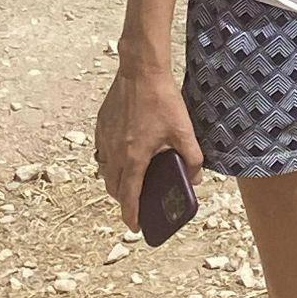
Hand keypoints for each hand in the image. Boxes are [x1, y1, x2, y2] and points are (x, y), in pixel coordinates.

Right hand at [95, 66, 204, 233]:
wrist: (140, 70)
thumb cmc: (161, 99)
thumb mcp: (183, 129)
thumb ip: (192, 157)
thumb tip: (196, 176)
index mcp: (134, 157)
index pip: (129, 196)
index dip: (131, 215)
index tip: (135, 227)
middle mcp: (114, 152)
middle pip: (113, 187)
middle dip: (124, 200)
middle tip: (137, 203)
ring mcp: (105, 138)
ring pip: (105, 171)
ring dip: (116, 182)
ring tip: (131, 181)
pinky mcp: (101, 126)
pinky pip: (102, 153)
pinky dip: (110, 162)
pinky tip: (123, 155)